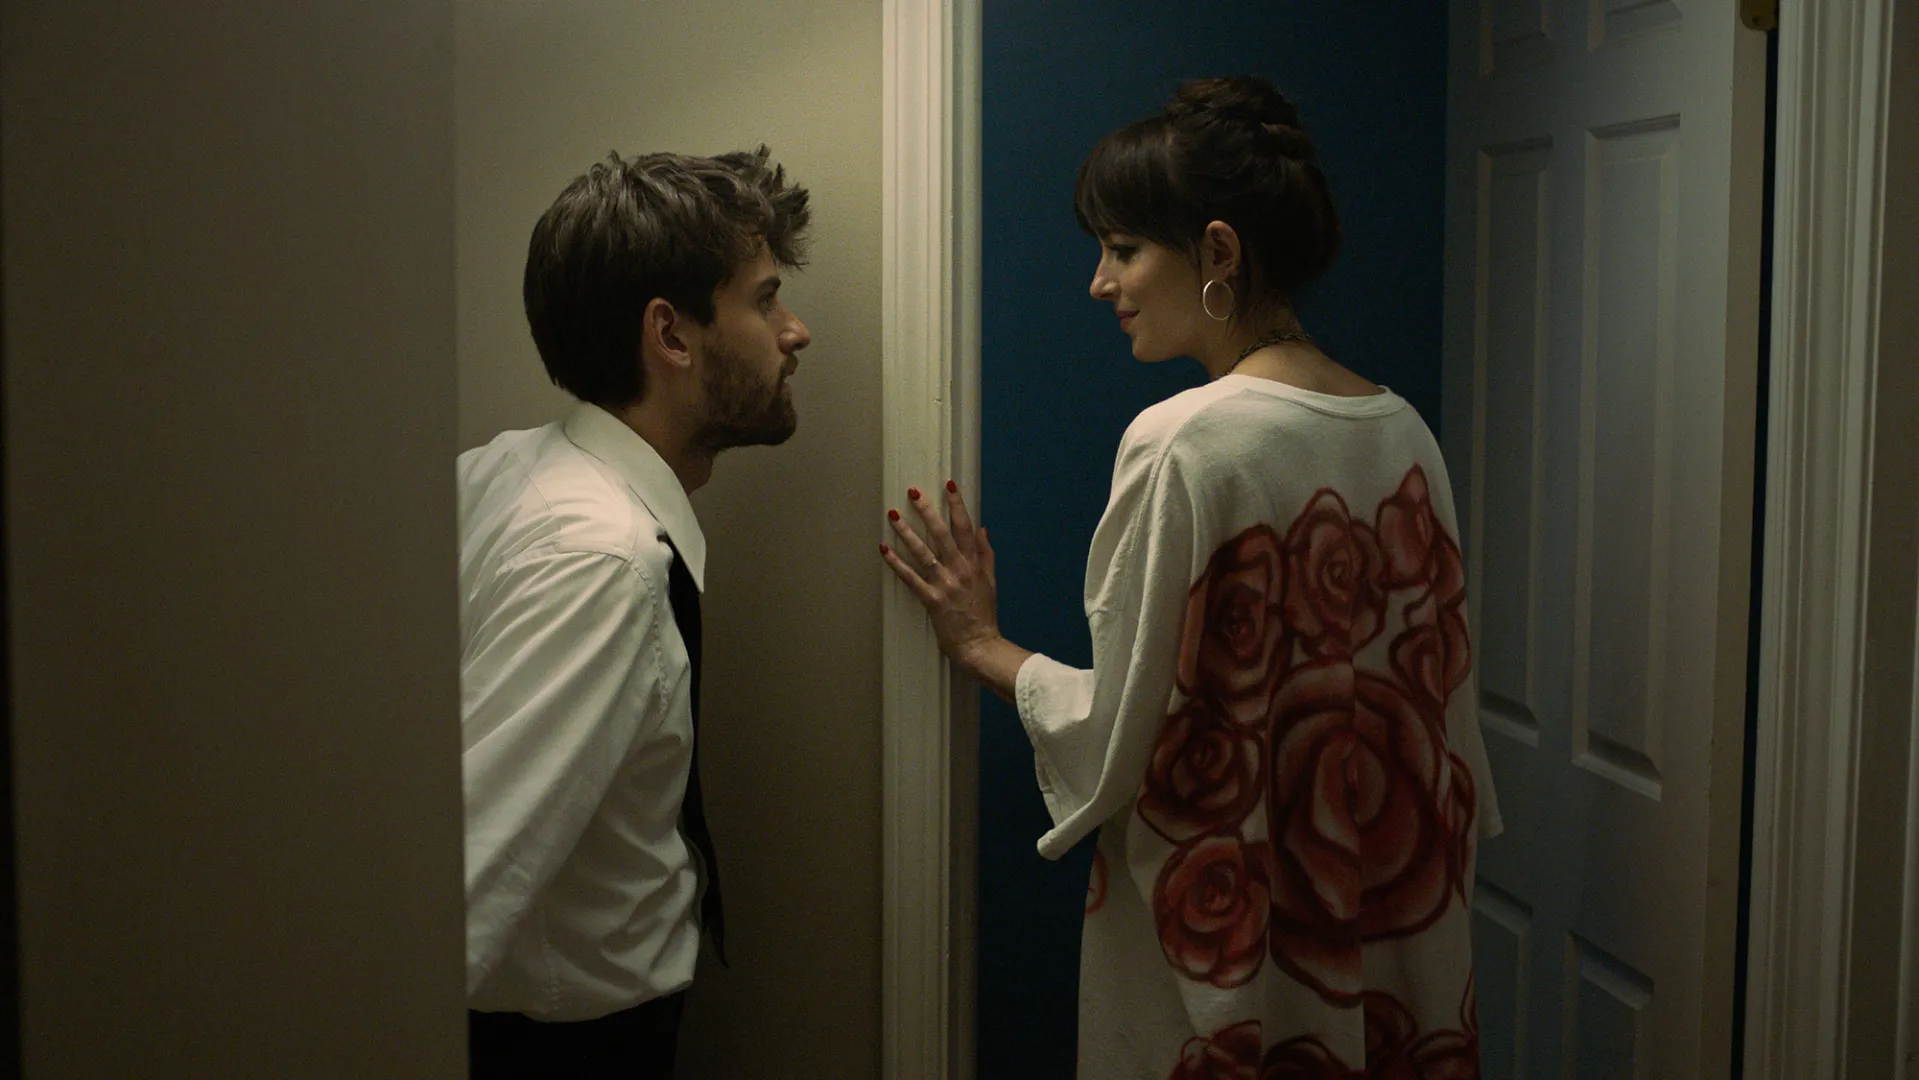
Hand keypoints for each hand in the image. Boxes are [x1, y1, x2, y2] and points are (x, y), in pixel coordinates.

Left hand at [879, 482, 1003, 671]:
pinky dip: (896, 563)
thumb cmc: (984, 614)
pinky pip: (911, 578)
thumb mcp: (990, 581)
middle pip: (943, 533)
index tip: (949, 485)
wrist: (980, 645)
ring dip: (907, 532)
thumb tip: (982, 529)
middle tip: (913, 492)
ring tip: (894, 514)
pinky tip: (884, 549)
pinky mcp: (932, 600)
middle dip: (928, 510)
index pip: (966, 527)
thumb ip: (986, 553)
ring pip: (924, 552)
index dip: (957, 504)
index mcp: (975, 563)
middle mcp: (961, 569)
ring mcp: (946, 584)